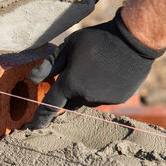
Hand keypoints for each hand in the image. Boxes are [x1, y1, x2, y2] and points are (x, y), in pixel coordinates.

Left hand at [26, 9, 163, 128]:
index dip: (41, 117)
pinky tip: (110, 71)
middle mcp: (86, 96)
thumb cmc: (97, 39)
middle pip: (70, 101)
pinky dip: (102, 88)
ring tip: (97, 67)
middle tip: (77, 71)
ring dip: (86, 89)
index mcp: (70, 84)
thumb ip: (50, 65)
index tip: (34, 126)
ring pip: (87, 99)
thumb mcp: (68, 46)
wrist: (134, 40)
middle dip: (68, 92)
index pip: (50, 106)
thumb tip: (32, 78)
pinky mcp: (119, 99)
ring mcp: (104, 99)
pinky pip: (104, 97)